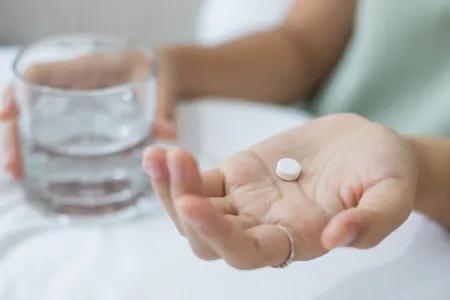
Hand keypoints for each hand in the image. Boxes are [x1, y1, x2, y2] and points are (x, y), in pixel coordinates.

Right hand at [0, 48, 182, 178]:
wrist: (166, 74)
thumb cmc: (160, 75)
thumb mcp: (163, 90)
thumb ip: (163, 110)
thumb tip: (168, 134)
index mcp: (91, 68)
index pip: (43, 73)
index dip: (20, 92)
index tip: (7, 115)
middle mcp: (76, 82)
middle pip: (30, 101)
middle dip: (16, 131)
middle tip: (13, 166)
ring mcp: (75, 98)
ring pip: (35, 115)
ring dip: (21, 142)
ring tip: (18, 173)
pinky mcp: (81, 114)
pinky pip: (51, 126)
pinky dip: (39, 145)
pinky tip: (36, 169)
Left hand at [142, 114, 417, 268]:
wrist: (366, 146)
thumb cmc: (384, 170)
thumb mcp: (392, 192)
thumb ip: (373, 220)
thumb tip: (338, 237)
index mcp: (297, 240)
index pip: (247, 252)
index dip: (218, 235)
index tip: (193, 204)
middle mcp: (264, 227)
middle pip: (207, 239)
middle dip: (185, 207)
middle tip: (176, 163)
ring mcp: (245, 201)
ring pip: (195, 210)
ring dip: (170, 188)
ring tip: (157, 156)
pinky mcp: (236, 175)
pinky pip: (198, 180)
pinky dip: (176, 170)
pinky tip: (160, 152)